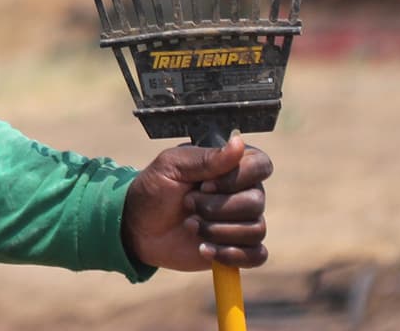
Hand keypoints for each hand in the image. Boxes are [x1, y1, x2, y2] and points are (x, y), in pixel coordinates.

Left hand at [123, 137, 271, 272]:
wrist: (138, 227)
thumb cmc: (154, 189)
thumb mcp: (172, 165)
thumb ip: (206, 158)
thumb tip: (238, 143)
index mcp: (234, 165)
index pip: (261, 166)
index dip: (235, 179)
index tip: (204, 185)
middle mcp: (245, 192)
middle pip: (256, 202)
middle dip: (216, 208)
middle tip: (188, 205)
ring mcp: (242, 222)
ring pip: (255, 230)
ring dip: (217, 231)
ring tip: (190, 226)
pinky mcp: (238, 248)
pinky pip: (256, 255)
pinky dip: (231, 255)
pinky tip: (204, 250)